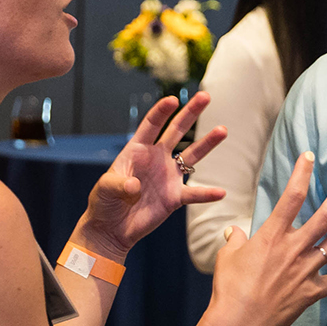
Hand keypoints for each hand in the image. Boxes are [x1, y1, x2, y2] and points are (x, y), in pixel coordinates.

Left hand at [75, 92, 228, 259]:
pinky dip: (206, 193)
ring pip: (191, 155)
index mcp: (137, 150)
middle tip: (205, 96)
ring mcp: (168, 176)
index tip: (172, 100)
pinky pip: (193, 193)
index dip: (161, 112)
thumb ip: (119, 185)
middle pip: (176, 131)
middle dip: (190, 113)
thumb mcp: (105, 189)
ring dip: (207, 143)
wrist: (111, 228)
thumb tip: (135, 186)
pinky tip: (220, 192)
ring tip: (222, 130)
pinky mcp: (174, 197)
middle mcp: (156, 158)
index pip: (151, 125)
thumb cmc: (104, 203)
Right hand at [206, 152, 326, 325]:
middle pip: (325, 215)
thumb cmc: (229, 289)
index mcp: (272, 236)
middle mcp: (294, 249)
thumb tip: (233, 231)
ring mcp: (305, 271)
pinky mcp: (310, 293)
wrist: (238, 324)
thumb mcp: (227, 257)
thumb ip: (235, 240)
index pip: (292, 196)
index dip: (302, 173)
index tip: (310, 157)